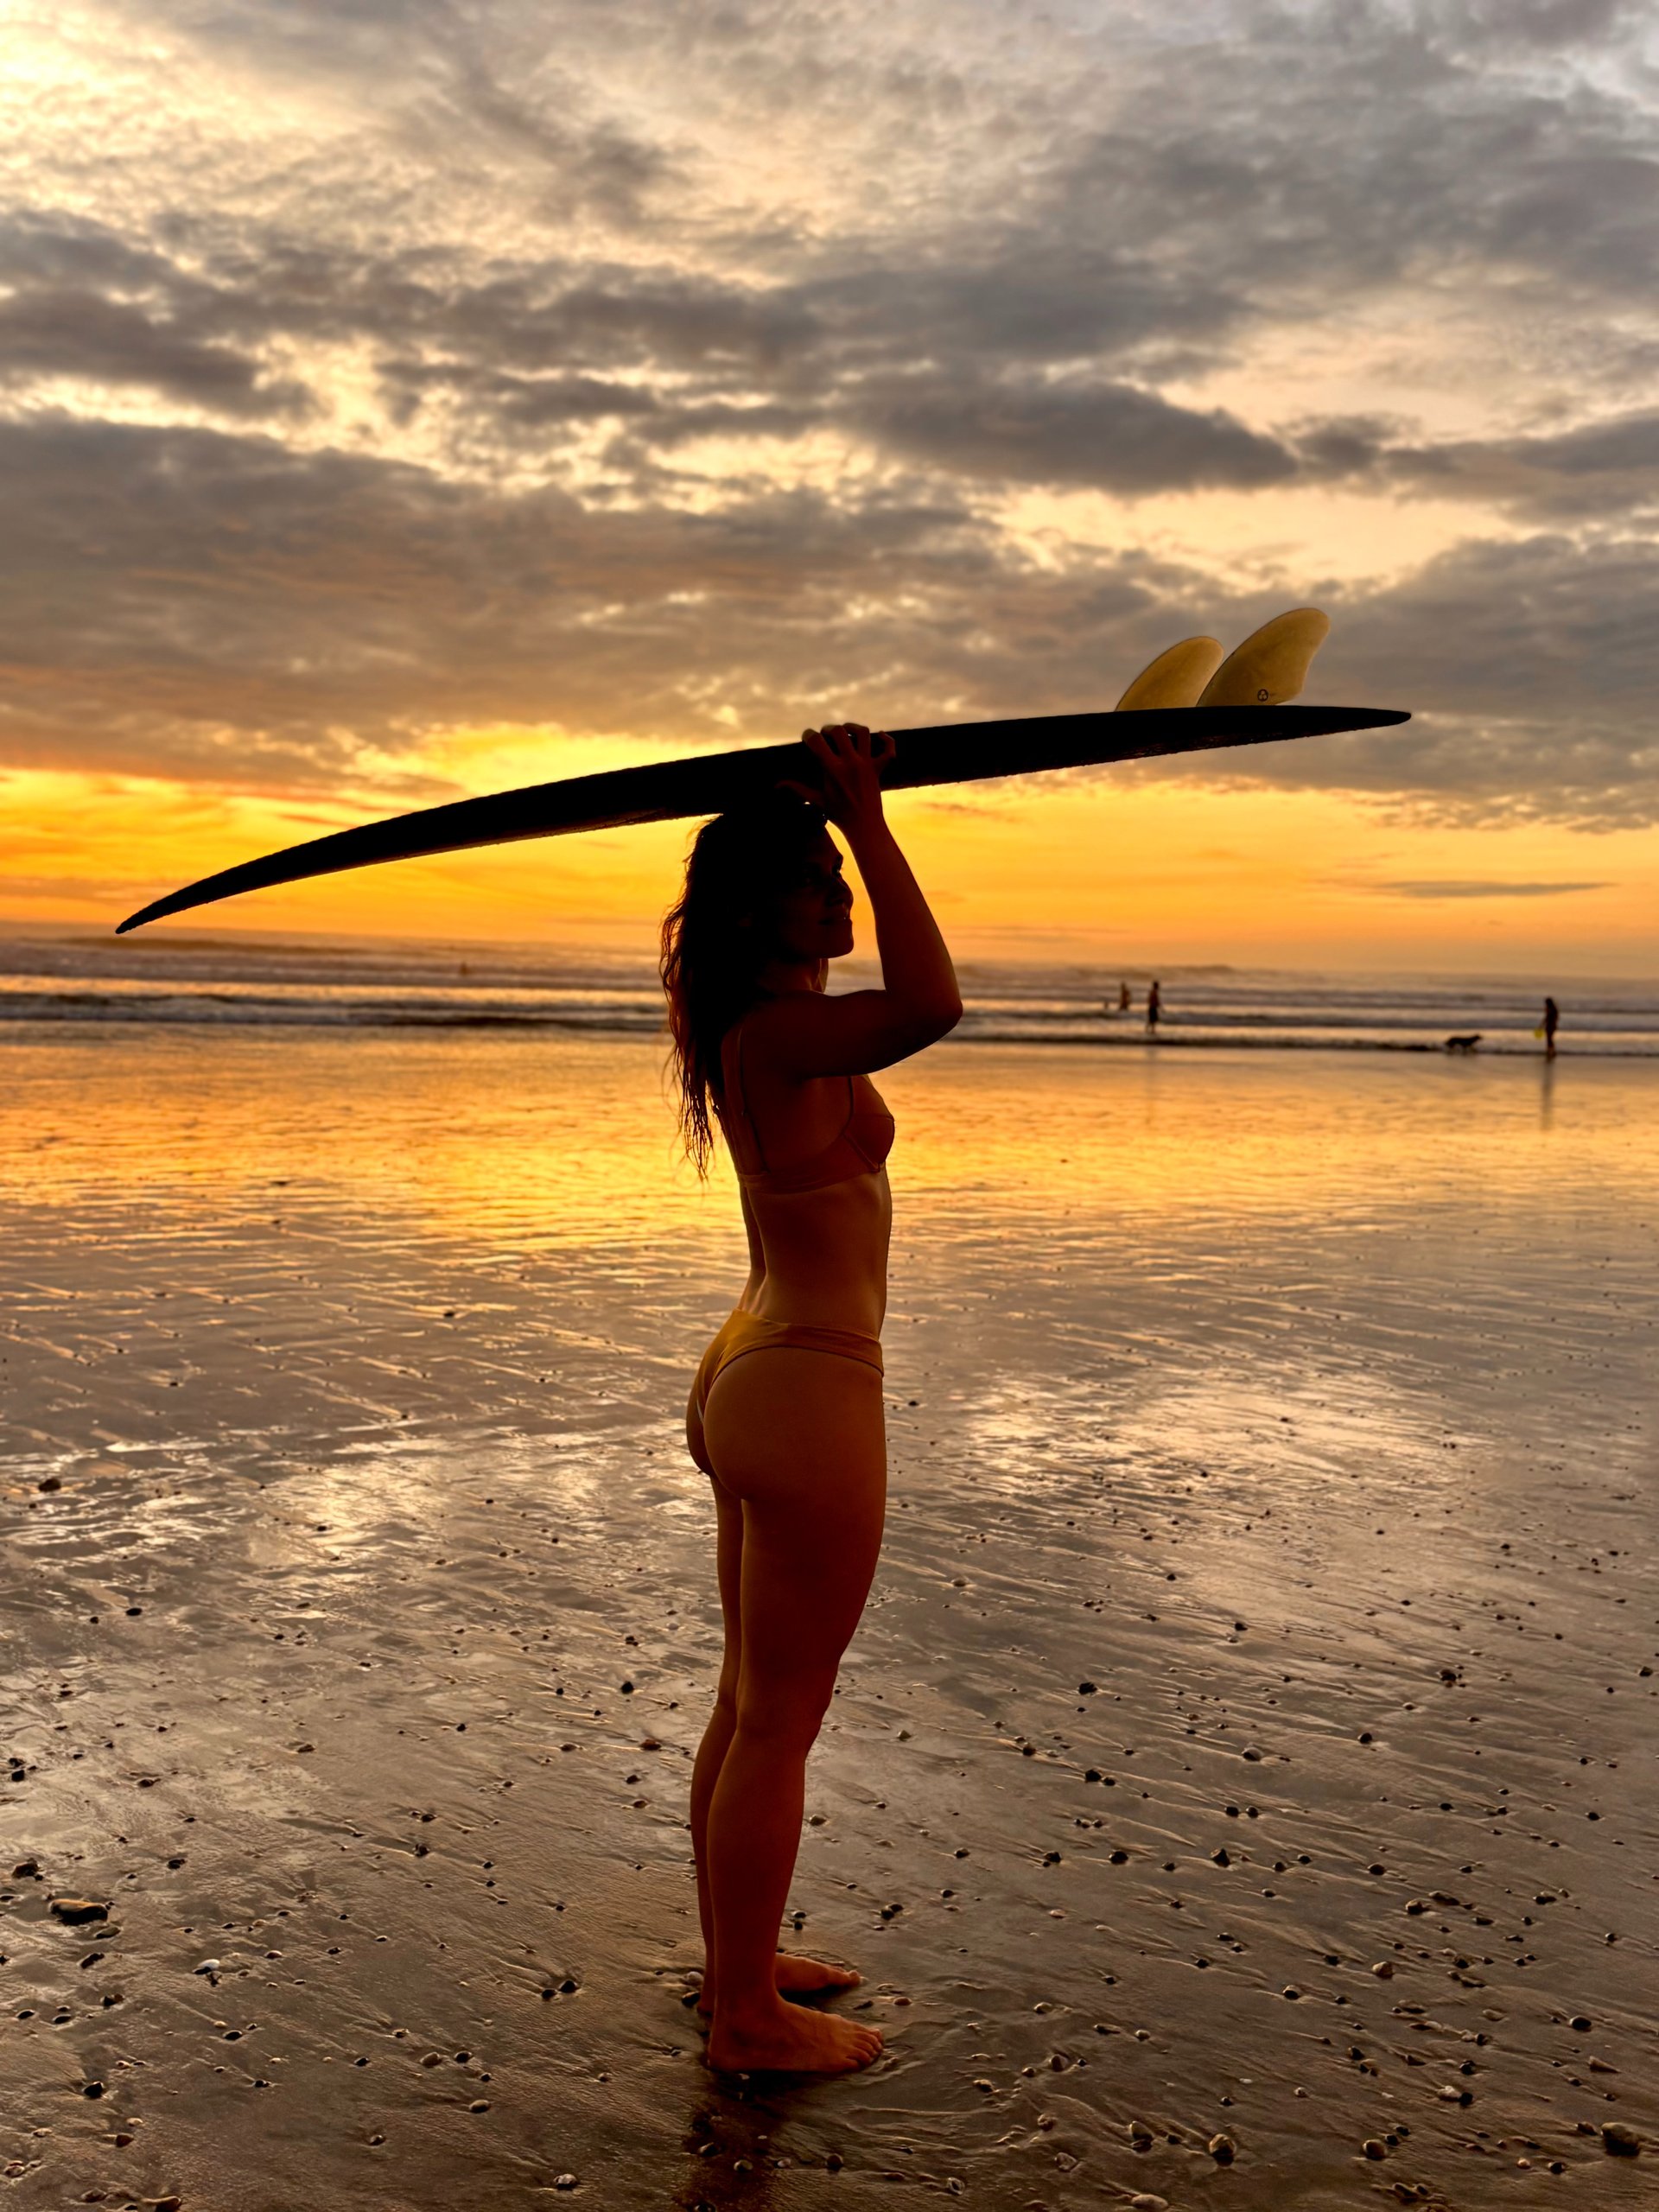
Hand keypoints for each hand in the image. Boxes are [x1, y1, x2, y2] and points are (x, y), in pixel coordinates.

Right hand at [778, 722, 894, 838]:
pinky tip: (879, 735)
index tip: (806, 737)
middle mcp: (851, 763)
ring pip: (864, 733)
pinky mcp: (879, 769)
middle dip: (829, 728)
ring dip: (854, 727)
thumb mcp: (816, 800)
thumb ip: (797, 789)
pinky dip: (886, 740)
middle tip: (825, 734)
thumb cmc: (838, 814)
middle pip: (840, 731)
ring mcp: (867, 764)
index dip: (808, 735)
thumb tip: (777, 785)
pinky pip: (888, 750)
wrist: (864, 826)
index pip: (817, 741)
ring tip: (846, 729)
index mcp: (833, 769)